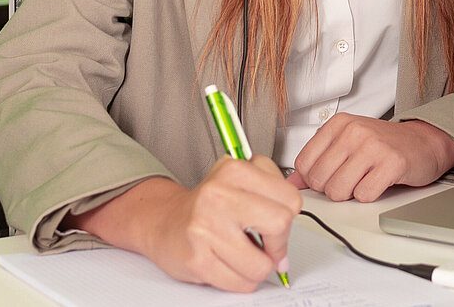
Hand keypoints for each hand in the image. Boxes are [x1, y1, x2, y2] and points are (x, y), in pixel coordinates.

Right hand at [73, 156, 300, 292]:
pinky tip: (229, 264)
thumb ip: (272, 193)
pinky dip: (241, 280)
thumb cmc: (208, 206)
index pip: (290, 198)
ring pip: (262, 264)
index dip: (289, 217)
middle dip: (278, 243)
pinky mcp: (197, 258)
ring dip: (258, 267)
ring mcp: (205, 228)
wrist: (164, 223)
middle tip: (268, 245)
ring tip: (243, 255)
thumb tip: (290, 232)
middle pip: (280, 225)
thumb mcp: (240, 180)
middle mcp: (217, 195)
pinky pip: (241, 282)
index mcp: (233, 170)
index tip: (277, 223)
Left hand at [286, 115, 453, 201]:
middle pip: (319, 180)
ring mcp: (373, 146)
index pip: (303, 164)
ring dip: (351, 194)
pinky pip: (364, 196)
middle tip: (351, 180)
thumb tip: (292, 183)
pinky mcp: (391, 163)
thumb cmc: (384, 145)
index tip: (329, 177)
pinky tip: (379, 183)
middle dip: (332, 189)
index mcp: (338, 124)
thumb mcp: (347, 144)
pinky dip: (370, 196)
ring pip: (339, 191)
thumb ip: (318, 161)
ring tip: (365, 180)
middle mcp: (354, 131)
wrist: (424, 142)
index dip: (314, 180)